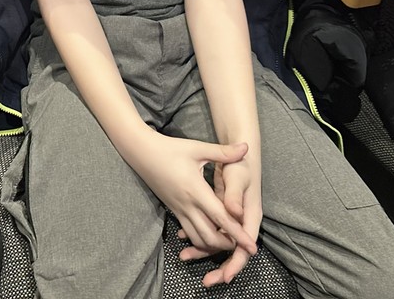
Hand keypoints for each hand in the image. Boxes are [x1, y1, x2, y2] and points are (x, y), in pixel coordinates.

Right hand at [132, 133, 257, 267]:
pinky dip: (200, 239)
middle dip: (228, 244)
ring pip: (198, 239)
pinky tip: (209, 235)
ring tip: (229, 241)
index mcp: (196, 191)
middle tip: (243, 242)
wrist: (142, 153)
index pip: (221, 218)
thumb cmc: (171, 149)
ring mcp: (179, 210)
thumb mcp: (197, 148)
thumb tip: (246, 147)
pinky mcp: (173, 211)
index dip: (238, 234)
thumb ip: (223, 152)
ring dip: (214, 244)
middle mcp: (187, 205)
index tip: (252, 246)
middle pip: (210, 237)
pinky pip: (188, 232)